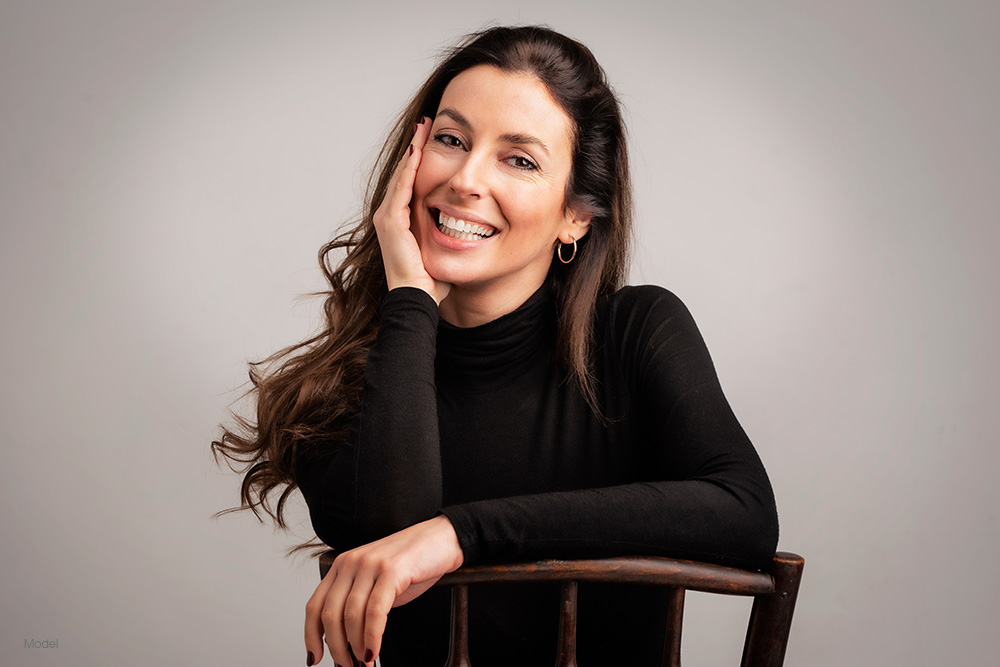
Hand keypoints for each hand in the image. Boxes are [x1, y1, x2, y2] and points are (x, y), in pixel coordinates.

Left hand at [304, 515, 463, 665]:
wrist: (442, 538)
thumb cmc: (412, 564)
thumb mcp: (377, 582)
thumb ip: (359, 604)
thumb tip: (346, 641)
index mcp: (342, 565)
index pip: (314, 605)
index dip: (311, 636)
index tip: (315, 657)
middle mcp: (351, 563)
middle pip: (330, 614)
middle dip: (337, 647)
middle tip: (348, 666)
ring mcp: (371, 565)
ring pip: (351, 615)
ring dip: (355, 647)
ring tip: (364, 663)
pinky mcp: (391, 570)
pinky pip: (375, 611)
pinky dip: (372, 636)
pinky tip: (374, 650)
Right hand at [372, 118, 450, 304]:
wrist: (417, 300)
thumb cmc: (431, 282)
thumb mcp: (441, 250)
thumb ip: (449, 236)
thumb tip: (470, 232)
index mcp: (400, 222)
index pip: (411, 183)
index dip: (422, 160)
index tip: (435, 140)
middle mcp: (388, 217)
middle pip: (405, 173)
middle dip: (416, 148)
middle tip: (427, 123)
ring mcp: (387, 218)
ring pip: (402, 176)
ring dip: (413, 151)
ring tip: (423, 128)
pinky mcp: (390, 222)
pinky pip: (402, 188)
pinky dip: (410, 168)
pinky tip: (418, 150)